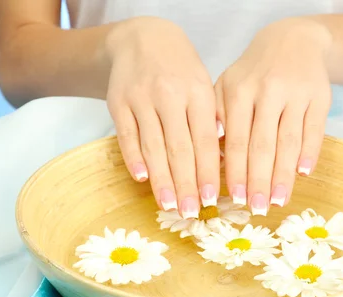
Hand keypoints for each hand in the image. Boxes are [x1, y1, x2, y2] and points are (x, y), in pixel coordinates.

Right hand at [105, 17, 219, 216]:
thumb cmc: (182, 71)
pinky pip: (127, 135)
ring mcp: (141, 98)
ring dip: (162, 179)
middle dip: (186, 184)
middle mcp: (170, 95)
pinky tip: (142, 179)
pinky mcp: (118, 102)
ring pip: (153, 146)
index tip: (212, 199)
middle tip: (191, 212)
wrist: (144, 38)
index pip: (205, 141)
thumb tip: (224, 161)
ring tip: (169, 205)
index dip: (208, 172)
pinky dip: (134, 158)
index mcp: (198, 93)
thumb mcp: (204, 87)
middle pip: (179, 148)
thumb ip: (212, 121)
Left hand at [215, 18, 331, 214]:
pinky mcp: (320, 96)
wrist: (293, 40)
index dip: (236, 171)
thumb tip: (216, 154)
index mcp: (240, 90)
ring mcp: (297, 94)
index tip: (234, 198)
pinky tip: (304, 174)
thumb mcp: (227, 84)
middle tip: (258, 208)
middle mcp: (268, 91)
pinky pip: (315, 130)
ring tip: (279, 201)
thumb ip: (217, 116)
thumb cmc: (253, 72)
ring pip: (289, 141)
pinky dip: (310, 153)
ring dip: (284, 174)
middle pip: (263, 144)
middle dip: (259, 180)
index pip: (237, 139)